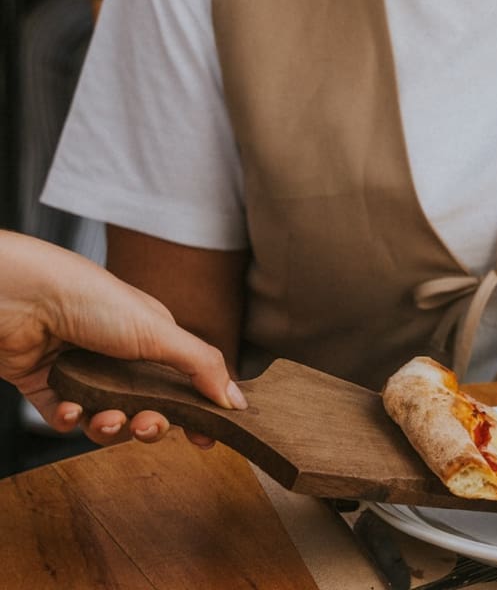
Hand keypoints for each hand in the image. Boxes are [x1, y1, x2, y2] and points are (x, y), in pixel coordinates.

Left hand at [0, 232, 245, 445]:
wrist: (22, 298)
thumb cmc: (90, 299)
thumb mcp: (160, 331)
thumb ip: (203, 366)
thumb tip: (236, 400)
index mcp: (153, 338)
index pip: (183, 382)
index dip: (195, 412)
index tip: (206, 437)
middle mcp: (120, 357)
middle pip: (147, 407)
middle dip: (150, 424)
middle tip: (147, 425)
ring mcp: (84, 373)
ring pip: (108, 419)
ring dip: (109, 426)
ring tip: (106, 418)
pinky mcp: (49, 387)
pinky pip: (67, 420)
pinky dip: (70, 420)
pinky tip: (70, 409)